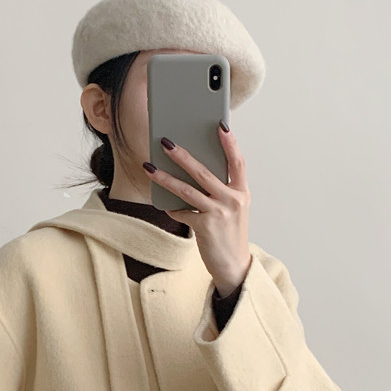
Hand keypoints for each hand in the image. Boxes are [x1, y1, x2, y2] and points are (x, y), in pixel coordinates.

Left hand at [142, 122, 252, 296]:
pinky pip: (181, 212)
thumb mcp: (232, 209)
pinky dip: (170, 207)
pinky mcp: (205, 227)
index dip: (230, 143)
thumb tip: (193, 169)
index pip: (238, 162)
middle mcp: (233, 200)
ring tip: (149, 167)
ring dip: (165, 177)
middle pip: (204, 171)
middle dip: (182, 155)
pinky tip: (161, 202)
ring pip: (187, 190)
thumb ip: (220, 190)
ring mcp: (219, 214)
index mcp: (242, 192)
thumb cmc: (229, 234)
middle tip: (165, 142)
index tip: (220, 125)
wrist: (233, 265)